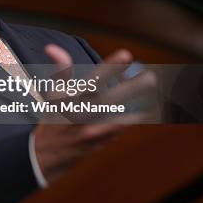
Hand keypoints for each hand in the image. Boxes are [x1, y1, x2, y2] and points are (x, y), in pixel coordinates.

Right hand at [33, 46, 156, 183]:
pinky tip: (147, 109)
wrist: (47, 156)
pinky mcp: (102, 143)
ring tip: (156, 94)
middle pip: (112, 101)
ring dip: (140, 108)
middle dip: (133, 89)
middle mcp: (82, 117)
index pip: (92, 81)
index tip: (126, 54)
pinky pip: (122, 129)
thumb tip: (52, 47)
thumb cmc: (53, 118)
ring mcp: (93, 132)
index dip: (110, 68)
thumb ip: (61, 70)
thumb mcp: (54, 94)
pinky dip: (133, 118)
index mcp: (70, 101)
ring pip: (123, 120)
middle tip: (152, 77)